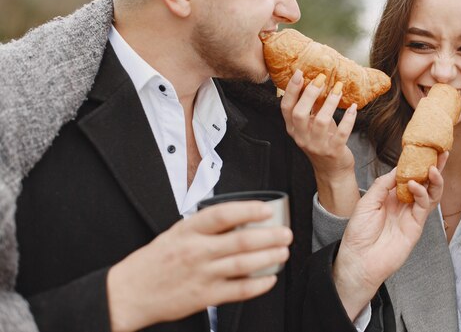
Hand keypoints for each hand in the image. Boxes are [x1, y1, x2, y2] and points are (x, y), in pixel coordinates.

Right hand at [107, 201, 292, 331]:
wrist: (129, 293)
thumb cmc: (154, 261)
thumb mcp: (175, 234)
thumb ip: (204, 227)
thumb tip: (238, 219)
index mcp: (188, 231)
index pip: (222, 215)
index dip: (247, 210)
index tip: (266, 209)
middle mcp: (196, 251)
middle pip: (241, 240)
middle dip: (269, 236)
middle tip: (286, 233)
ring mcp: (202, 274)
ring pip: (244, 264)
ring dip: (269, 257)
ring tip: (283, 252)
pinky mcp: (204, 296)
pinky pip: (238, 290)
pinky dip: (258, 284)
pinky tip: (269, 278)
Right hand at [281, 69, 358, 215]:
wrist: (332, 170)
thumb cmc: (322, 142)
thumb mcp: (312, 124)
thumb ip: (311, 106)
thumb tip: (315, 80)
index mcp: (293, 128)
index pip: (286, 107)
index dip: (291, 90)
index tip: (300, 73)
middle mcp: (302, 137)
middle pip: (300, 113)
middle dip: (309, 94)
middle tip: (321, 79)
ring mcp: (317, 145)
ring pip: (321, 121)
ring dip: (330, 103)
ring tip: (338, 89)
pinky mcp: (333, 151)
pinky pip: (341, 133)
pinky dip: (348, 119)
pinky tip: (353, 108)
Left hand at [333, 165, 444, 319]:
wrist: (359, 259)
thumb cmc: (358, 232)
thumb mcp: (366, 202)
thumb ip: (383, 184)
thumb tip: (398, 168)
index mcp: (389, 195)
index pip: (406, 174)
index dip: (414, 162)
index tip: (421, 148)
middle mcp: (402, 203)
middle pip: (424, 182)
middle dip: (434, 167)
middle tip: (442, 153)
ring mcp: (411, 215)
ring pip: (430, 193)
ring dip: (434, 179)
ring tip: (434, 167)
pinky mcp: (416, 226)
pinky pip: (424, 206)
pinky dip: (422, 193)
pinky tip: (416, 185)